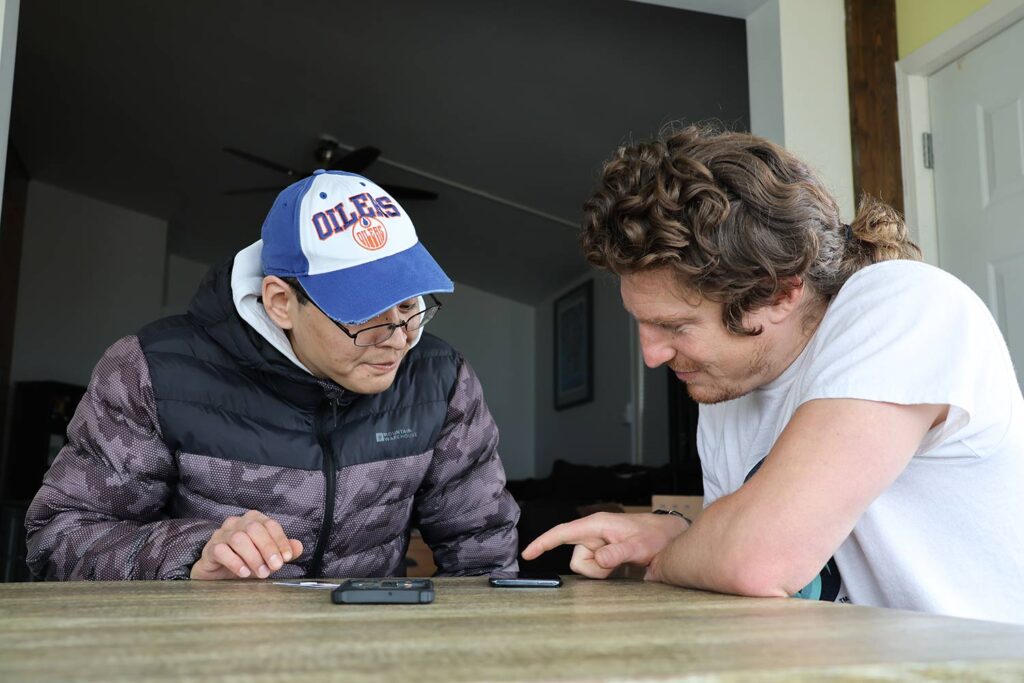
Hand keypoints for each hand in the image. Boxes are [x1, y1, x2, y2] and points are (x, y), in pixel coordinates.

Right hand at [190, 510, 303, 579]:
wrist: (219, 574)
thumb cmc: (246, 560)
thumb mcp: (268, 557)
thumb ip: (284, 551)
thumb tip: (298, 547)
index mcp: (254, 520)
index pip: (270, 525)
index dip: (280, 540)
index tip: (287, 557)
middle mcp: (238, 523)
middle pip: (254, 529)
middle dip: (268, 548)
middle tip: (275, 567)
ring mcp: (222, 534)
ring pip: (238, 539)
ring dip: (253, 557)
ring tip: (261, 573)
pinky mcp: (211, 547)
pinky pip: (221, 551)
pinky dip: (235, 562)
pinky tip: (244, 572)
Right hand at [521, 512, 688, 579]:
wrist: (669, 539)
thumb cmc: (655, 537)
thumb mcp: (638, 547)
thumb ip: (618, 553)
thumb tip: (598, 559)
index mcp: (596, 524)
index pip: (562, 532)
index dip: (543, 543)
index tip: (528, 554)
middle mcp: (593, 532)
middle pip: (576, 559)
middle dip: (594, 569)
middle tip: (617, 565)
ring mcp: (597, 543)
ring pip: (585, 567)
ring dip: (602, 571)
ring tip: (622, 563)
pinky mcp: (602, 552)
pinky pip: (594, 569)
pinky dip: (605, 572)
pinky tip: (620, 565)